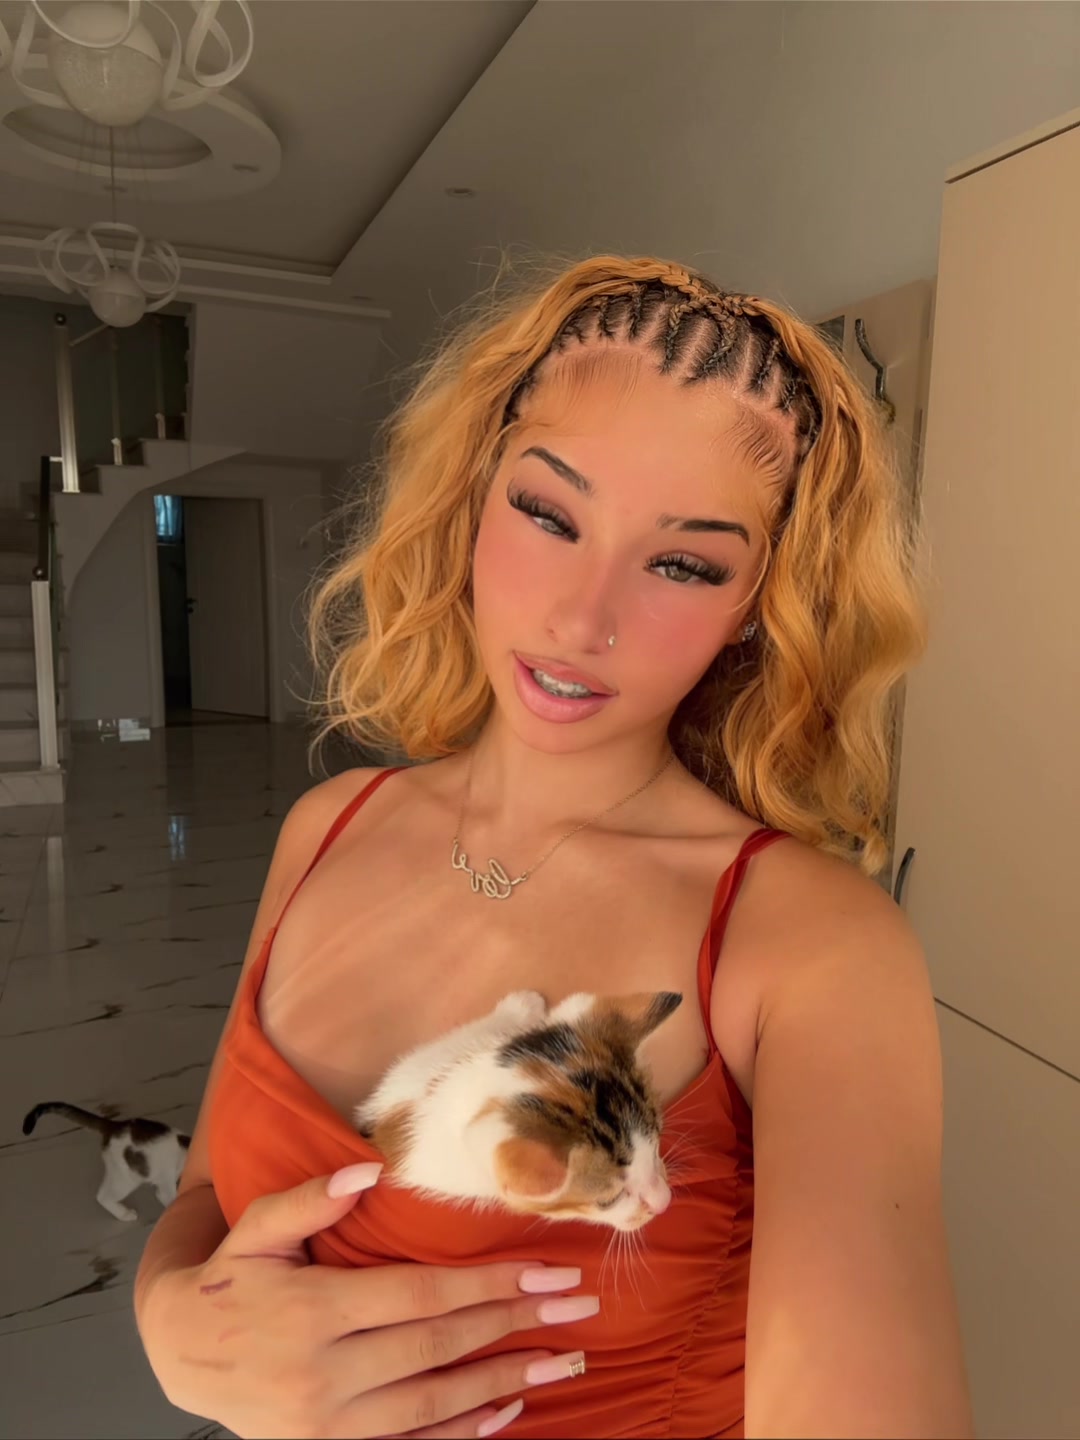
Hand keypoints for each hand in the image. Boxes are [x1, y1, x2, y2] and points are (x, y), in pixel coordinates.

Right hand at [139, 1164, 593, 1438]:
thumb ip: (310, 1199)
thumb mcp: (258, 1228)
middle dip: (515, 1323)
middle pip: (439, 1346)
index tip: (546, 1271)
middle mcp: (324, 1373)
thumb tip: (369, 1169)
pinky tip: (509, 1410)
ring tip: (566, 1361)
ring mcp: (329, 1424)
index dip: (486, 1283)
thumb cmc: (231, 1280)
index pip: (418, 1294)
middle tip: (578, 1306)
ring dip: (507, 1381)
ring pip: (434, 1404)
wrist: (182, 1357)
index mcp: (311, 1309)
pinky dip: (463, 1434)